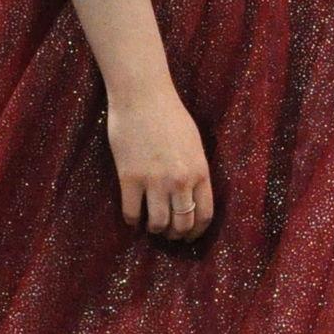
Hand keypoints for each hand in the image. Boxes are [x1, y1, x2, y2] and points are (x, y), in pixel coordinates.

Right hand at [105, 85, 213, 242]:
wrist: (142, 96)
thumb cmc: (169, 115)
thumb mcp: (194, 144)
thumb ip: (195, 171)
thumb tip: (190, 196)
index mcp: (199, 172)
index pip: (204, 215)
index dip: (197, 232)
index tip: (189, 236)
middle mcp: (180, 181)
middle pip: (182, 224)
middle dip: (175, 234)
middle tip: (168, 234)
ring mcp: (154, 181)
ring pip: (158, 224)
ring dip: (155, 230)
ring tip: (151, 226)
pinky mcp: (129, 178)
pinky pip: (132, 213)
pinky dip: (133, 221)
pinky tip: (133, 217)